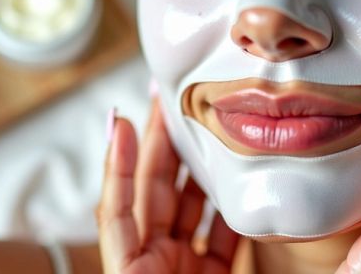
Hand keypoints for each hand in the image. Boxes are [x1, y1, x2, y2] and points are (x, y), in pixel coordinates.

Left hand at [97, 100, 240, 272]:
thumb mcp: (125, 270)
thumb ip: (118, 218)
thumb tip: (118, 148)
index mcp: (126, 259)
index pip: (121, 199)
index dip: (121, 159)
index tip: (126, 121)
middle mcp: (153, 257)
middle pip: (157, 191)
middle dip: (165, 144)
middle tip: (174, 103)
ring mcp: (185, 265)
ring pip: (192, 207)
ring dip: (201, 169)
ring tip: (209, 129)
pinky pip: (225, 236)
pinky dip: (233, 208)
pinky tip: (242, 181)